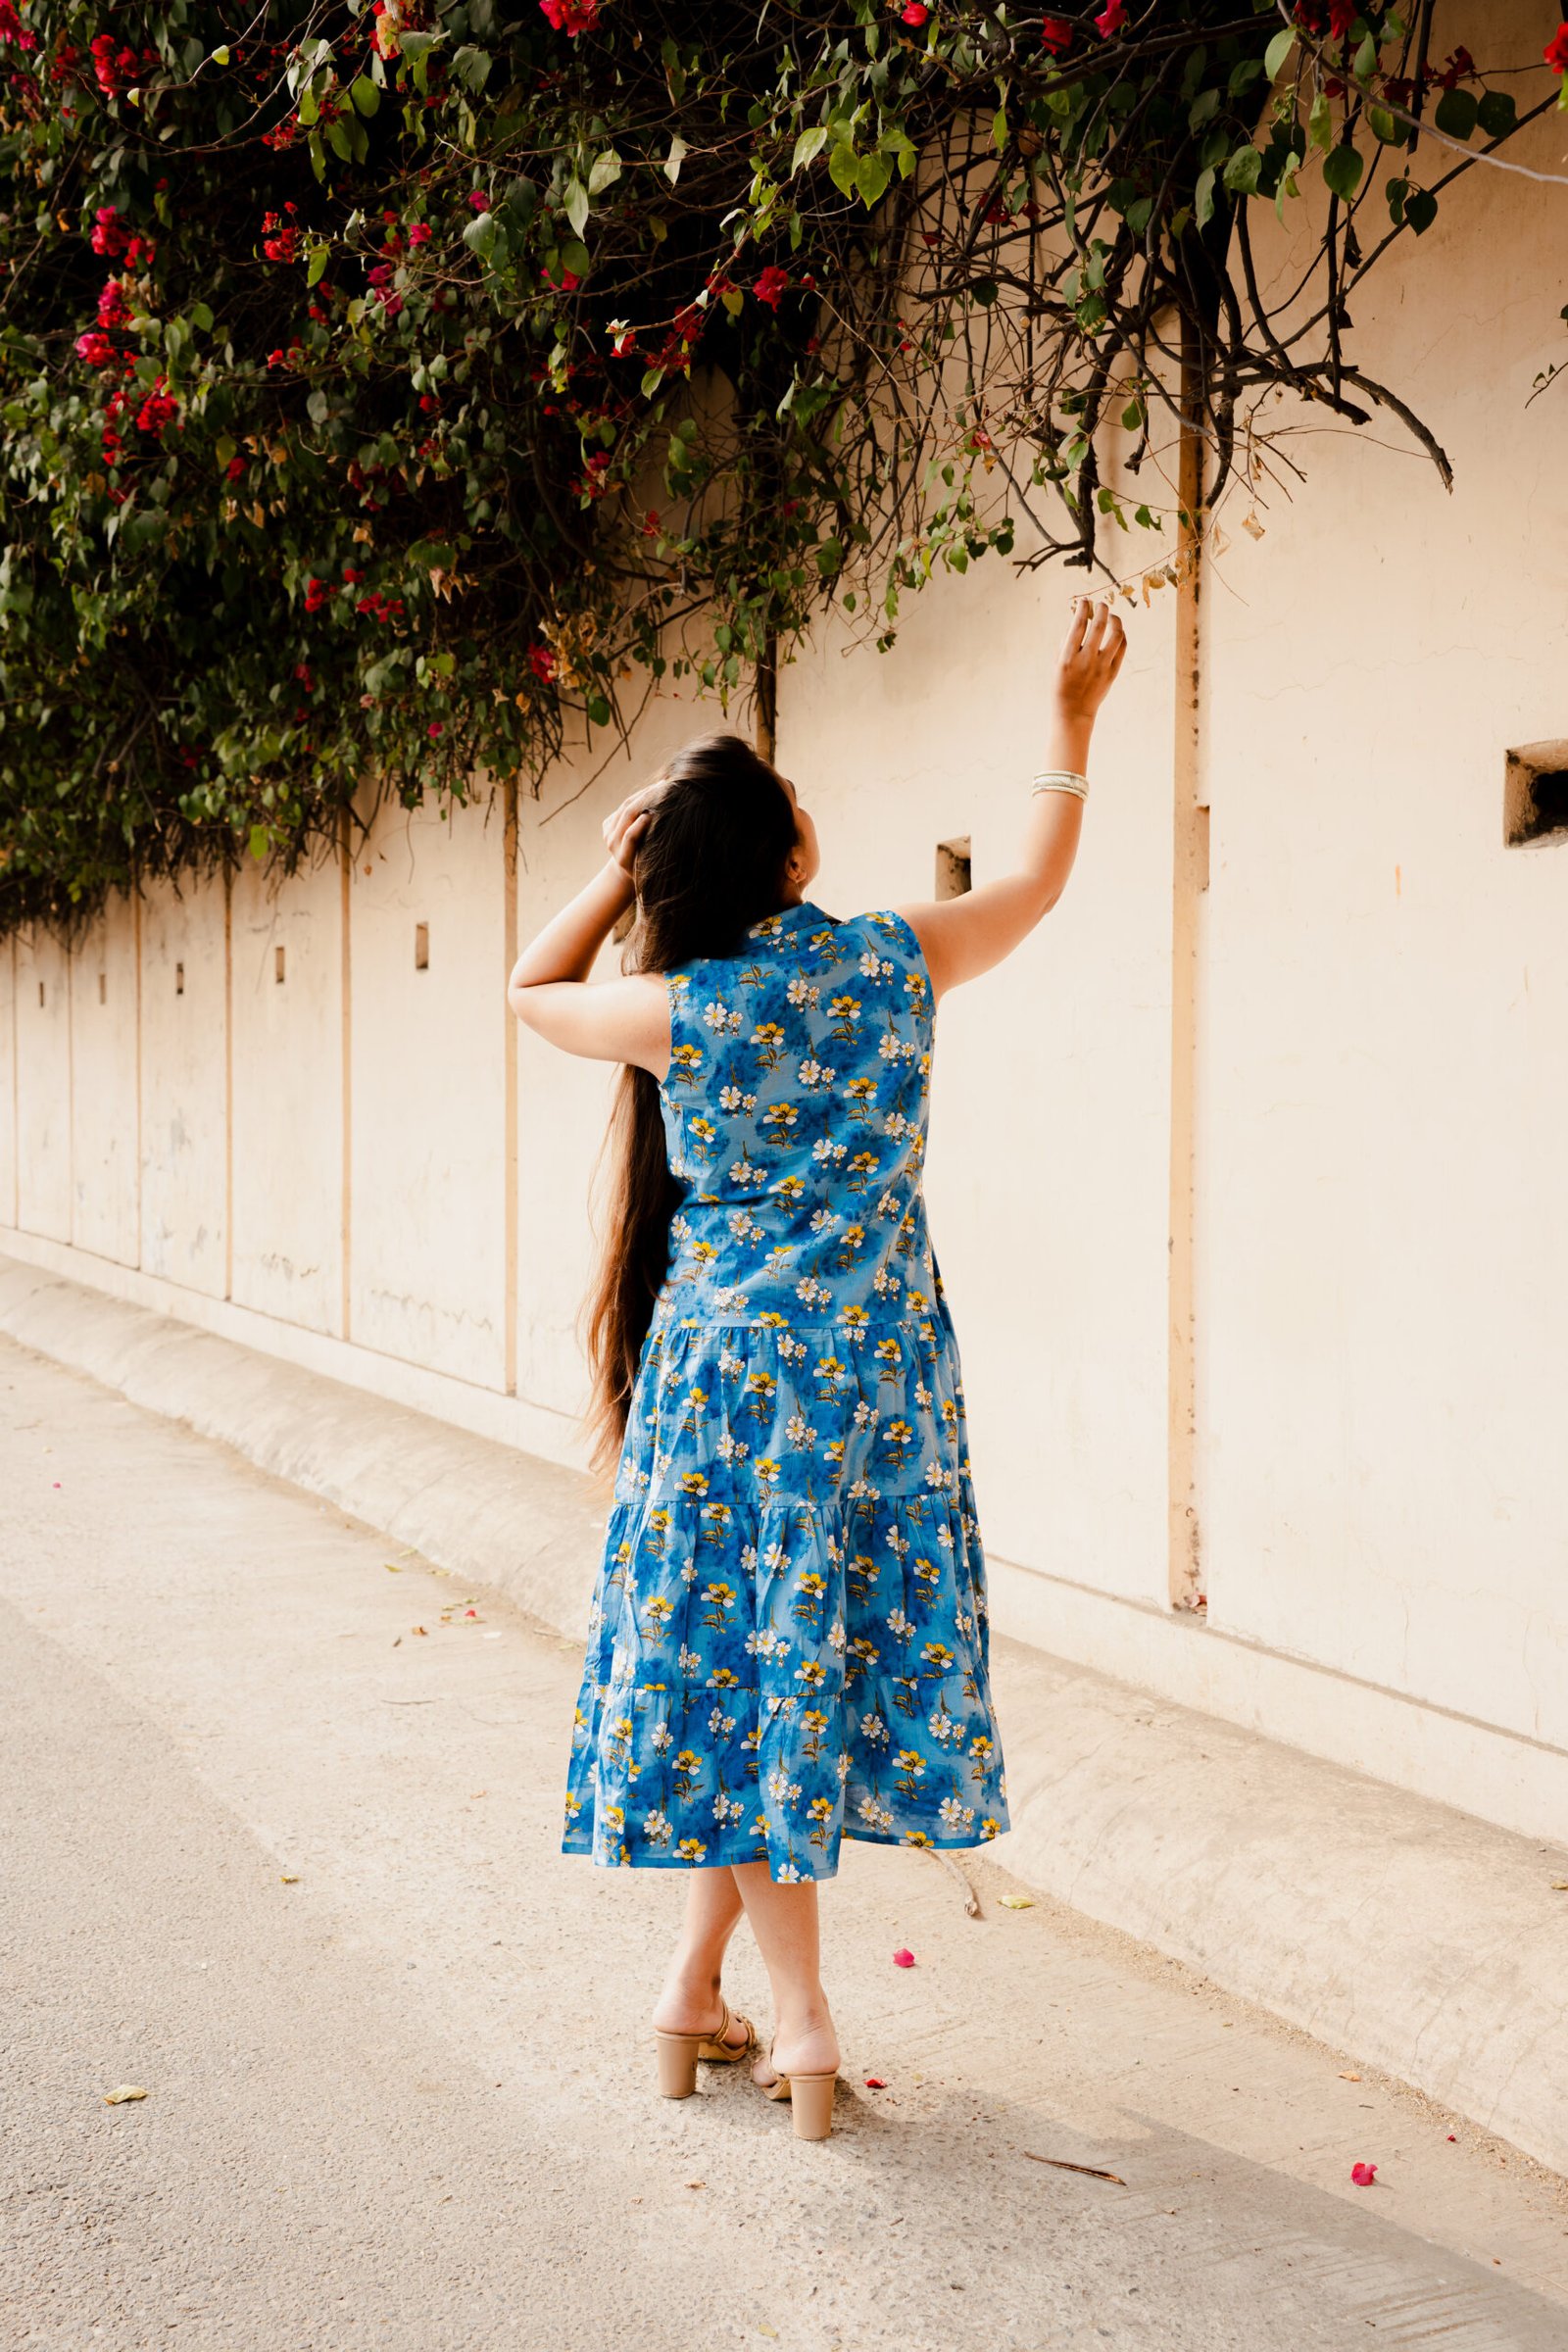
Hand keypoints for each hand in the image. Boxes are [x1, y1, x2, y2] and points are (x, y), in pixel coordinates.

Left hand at [602, 776, 667, 876]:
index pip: (630, 836)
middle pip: (626, 816)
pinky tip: (651, 791)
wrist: (625, 870)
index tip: (655, 812)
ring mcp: (607, 834)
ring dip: (643, 794)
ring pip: (624, 807)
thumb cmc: (647, 868)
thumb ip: (656, 849)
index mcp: (624, 858)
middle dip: (644, 800)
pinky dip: (638, 797)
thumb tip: (670, 833)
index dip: (641, 823)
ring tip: (660, 785)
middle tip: (662, 789)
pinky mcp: (606, 825)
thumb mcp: (653, 864)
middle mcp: (612, 845)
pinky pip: (623, 807)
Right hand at [1054, 594, 1127, 719]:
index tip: (1084, 601)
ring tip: (1111, 616)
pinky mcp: (1113, 673)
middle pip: (1099, 626)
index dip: (1082, 609)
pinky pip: (1122, 648)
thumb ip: (1066, 641)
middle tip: (1101, 604)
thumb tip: (1076, 617)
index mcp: (1068, 658)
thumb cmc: (1062, 685)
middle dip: (1101, 609)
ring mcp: (1102, 667)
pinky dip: (1121, 635)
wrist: (1074, 712)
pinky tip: (1116, 631)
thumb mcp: (1057, 663)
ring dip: (1115, 621)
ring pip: (1116, 635)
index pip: (1077, 626)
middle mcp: (1086, 661)